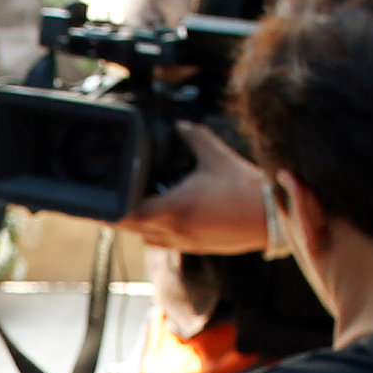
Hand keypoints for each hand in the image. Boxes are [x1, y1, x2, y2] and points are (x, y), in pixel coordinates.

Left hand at [116, 120, 269, 254]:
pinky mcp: (197, 248)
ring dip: (137, 227)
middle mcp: (175, 230)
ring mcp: (186, 242)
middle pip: (131, 229)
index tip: (99, 203)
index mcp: (174, 208)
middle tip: (106, 204)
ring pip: (147, 239)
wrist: (274, 218)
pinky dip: (157, 233)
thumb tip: (181, 124)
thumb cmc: (246, 188)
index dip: (110, 210)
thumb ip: (194, 137)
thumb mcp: (216, 156)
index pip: (127, 215)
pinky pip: (166, 244)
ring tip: (133, 208)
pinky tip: (162, 218)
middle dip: (118, 218)